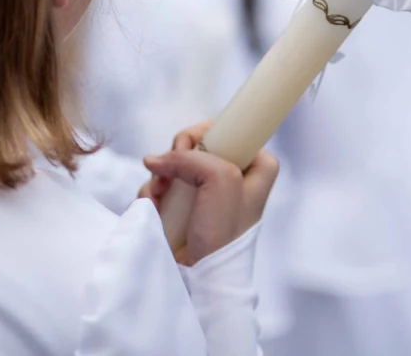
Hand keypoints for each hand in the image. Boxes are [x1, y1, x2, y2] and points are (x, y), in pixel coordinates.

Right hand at [140, 121, 278, 265]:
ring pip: (175, 164)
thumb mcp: (221, 180)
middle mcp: (234, 177)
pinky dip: (152, 193)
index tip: (190, 145)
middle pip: (197, 144)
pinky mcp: (185, 208)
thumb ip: (193, 157)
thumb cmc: (222, 234)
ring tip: (158, 195)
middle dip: (176, 156)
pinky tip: (153, 206)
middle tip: (169, 170)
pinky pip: (162, 185)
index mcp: (257, 167)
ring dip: (161, 177)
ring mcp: (207, 193)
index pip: (231, 129)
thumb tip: (155, 160)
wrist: (201, 281)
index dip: (206, 132)